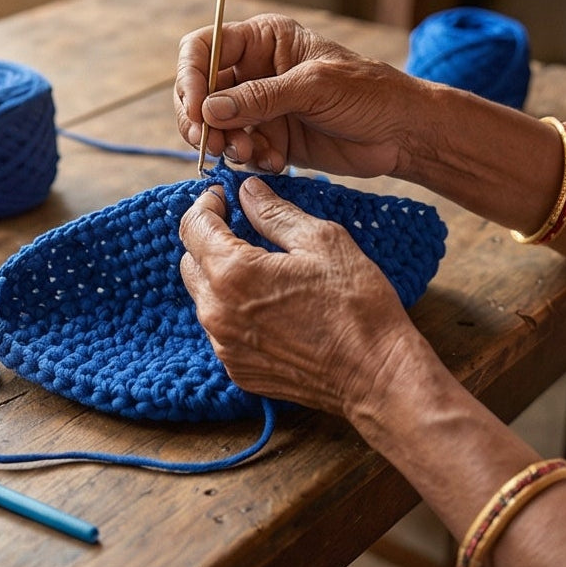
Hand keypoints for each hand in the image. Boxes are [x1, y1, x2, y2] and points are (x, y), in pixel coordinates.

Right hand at [174, 13, 428, 176]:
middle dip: (201, 120)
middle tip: (214, 143)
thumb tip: (209, 110)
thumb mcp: (314, 87)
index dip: (190, 77)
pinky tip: (275, 162)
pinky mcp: (271, 139)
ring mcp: (261, 108)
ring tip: (250, 153)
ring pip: (216, 126)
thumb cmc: (369, 93)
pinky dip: (250, 160)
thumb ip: (260, 98)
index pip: (203, 49)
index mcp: (263, 41)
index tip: (195, 109)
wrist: (402, 133)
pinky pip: (241, 151)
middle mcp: (255, 72)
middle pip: (200, 92)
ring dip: (225, 143)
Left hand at [178, 176, 416, 417]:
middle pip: (190, 261)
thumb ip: (275, 213)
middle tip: (240, 225)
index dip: (207, 204)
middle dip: (208, 238)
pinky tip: (267, 303)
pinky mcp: (238, 369)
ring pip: (203, 297)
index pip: (194, 227)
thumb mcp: (321, 241)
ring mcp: (225, 346)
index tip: (223, 196)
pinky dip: (233, 309)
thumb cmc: (356, 305)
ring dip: (219, 275)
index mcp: (233, 273)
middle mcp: (217, 312)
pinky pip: (220, 329)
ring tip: (258, 264)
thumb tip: (248, 191)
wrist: (375, 375)